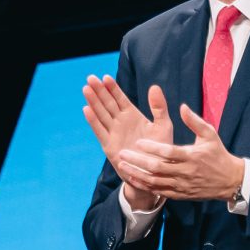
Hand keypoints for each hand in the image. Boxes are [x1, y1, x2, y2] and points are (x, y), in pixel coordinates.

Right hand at [82, 76, 174, 212]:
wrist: (154, 173)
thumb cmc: (161, 149)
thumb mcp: (163, 125)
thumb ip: (159, 107)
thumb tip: (154, 86)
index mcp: (132, 115)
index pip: (120, 98)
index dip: (112, 88)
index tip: (105, 77)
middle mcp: (121, 122)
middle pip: (107, 103)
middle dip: (99, 91)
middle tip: (90, 78)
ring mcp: (114, 133)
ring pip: (101, 114)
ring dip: (93, 102)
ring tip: (86, 89)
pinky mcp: (109, 145)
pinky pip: (99, 131)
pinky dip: (93, 121)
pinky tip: (87, 109)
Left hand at [120, 101, 247, 203]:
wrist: (230, 181)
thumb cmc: (218, 154)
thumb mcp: (210, 134)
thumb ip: (194, 121)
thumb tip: (182, 107)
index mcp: (192, 156)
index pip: (168, 152)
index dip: (152, 148)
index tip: (138, 142)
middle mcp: (185, 172)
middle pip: (157, 168)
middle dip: (137, 161)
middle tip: (122, 153)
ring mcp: (182, 185)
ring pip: (155, 182)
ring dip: (137, 174)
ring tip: (122, 166)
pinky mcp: (180, 195)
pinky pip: (159, 192)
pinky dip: (145, 186)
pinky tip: (133, 178)